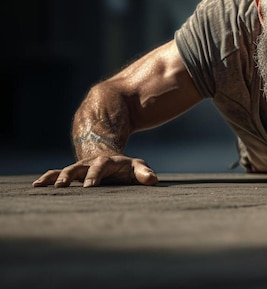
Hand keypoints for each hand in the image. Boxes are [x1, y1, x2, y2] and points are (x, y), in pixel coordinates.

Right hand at [32, 155, 158, 187]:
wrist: (111, 158)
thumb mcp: (138, 167)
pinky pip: (57, 174)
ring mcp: (81, 168)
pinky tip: (35, 186)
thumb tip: (153, 180)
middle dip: (71, 176)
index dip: (95, 174)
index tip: (89, 186)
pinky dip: (47, 178)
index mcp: (108, 161)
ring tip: (44, 186)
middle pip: (80, 167)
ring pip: (66, 170)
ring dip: (56, 177)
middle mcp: (91, 164)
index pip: (102, 166)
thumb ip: (144, 173)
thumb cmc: (127, 168)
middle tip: (63, 187)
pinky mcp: (72, 173)